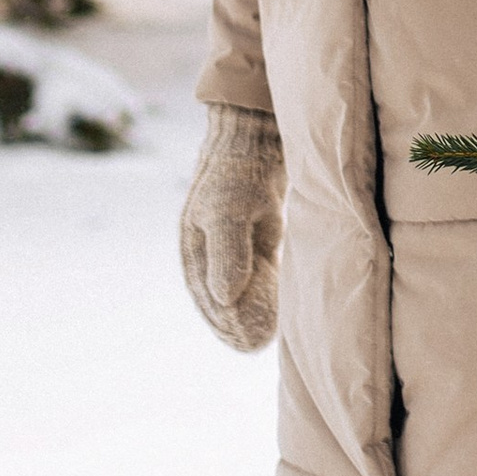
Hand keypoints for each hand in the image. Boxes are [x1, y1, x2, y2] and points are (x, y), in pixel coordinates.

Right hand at [180, 104, 283, 351]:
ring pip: (242, 284)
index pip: (207, 295)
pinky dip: (266, 287)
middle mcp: (211, 246)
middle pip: (222, 295)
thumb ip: (227, 254)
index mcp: (195, 245)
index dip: (226, 322)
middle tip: (258, 345)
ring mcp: (234, 237)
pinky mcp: (257, 228)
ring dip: (253, 309)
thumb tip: (225, 300)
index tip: (247, 343)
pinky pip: (259, 268)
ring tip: (268, 335)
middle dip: (238, 322)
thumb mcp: (230, 211)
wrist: (258, 130)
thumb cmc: (239, 169)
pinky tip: (281, 303)